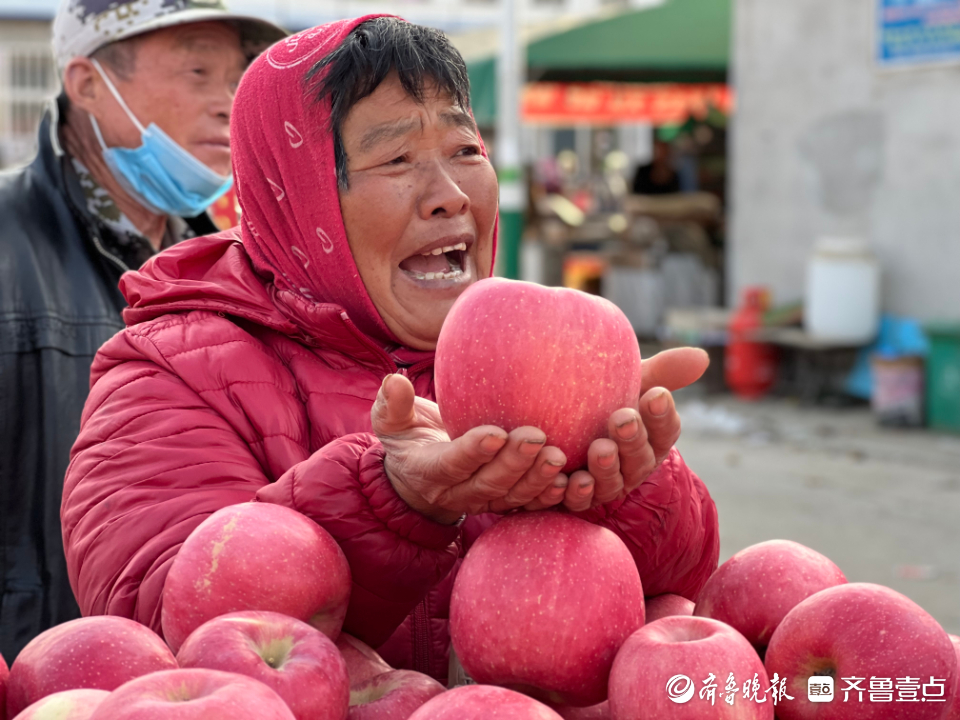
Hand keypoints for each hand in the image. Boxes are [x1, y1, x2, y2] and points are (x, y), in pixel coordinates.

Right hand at [372, 374, 569, 523]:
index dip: (472, 451)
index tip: (494, 432)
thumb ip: (392, 405)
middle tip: (536, 437)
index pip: (451, 463)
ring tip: (558, 457)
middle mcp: (458, 493)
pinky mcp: (506, 503)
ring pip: (512, 497)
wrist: (420, 478)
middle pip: (488, 483)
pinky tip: (571, 480)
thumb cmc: (411, 438)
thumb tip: (394, 380)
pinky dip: (549, 496)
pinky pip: (529, 505)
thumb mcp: (391, 423)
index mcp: (429, 471)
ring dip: (537, 479)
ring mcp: (484, 501)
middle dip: (513, 463)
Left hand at [549, 347, 709, 512]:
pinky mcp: (579, 498)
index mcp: (653, 436)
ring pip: (613, 482)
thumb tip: (701, 357)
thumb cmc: (605, 396)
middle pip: (640, 458)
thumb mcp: (631, 381)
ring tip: (599, 449)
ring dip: (607, 468)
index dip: (662, 415)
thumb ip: (662, 371)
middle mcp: (635, 465)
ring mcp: (608, 484)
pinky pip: (580, 501)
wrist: (561, 417)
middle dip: (633, 439)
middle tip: (623, 419)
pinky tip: (572, 480)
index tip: (655, 394)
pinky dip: (578, 492)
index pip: (666, 429)